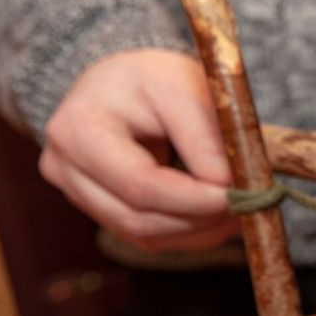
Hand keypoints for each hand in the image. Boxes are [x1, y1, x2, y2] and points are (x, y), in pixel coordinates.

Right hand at [40, 49, 240, 251]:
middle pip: (138, 219)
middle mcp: (67, 170)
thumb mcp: (181, 86)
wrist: (119, 84)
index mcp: (78, 130)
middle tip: (248, 207)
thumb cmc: (151, 78)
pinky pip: (147, 237)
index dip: (192, 198)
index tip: (237, 194)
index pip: (138, 183)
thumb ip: (204, 135)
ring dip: (199, 231)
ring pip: (143, 236)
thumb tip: (228, 185)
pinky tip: (219, 217)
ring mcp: (79, 196)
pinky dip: (189, 232)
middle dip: (200, 219)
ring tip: (240, 211)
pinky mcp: (100, 211)